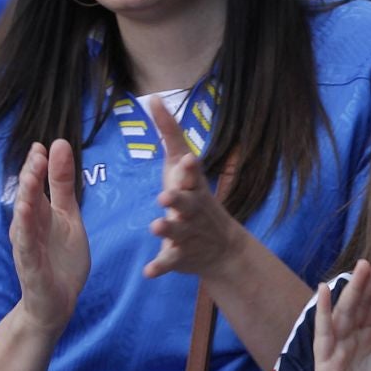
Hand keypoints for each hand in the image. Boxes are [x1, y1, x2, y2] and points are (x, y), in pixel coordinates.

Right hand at [9, 140, 90, 336]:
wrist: (57, 302)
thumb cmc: (60, 257)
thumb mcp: (68, 216)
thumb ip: (63, 185)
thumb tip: (59, 145)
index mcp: (39, 213)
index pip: (36, 185)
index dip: (38, 166)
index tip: (44, 145)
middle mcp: (29, 227)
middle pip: (28, 197)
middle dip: (31, 176)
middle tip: (37, 154)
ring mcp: (27, 247)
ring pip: (24, 219)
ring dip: (26, 198)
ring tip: (30, 177)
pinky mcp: (30, 267)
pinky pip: (26, 247)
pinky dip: (25, 232)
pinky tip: (24, 217)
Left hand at [142, 96, 244, 279]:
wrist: (221, 247)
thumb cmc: (193, 196)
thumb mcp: (183, 166)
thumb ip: (169, 133)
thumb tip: (153, 98)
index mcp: (193, 187)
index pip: (193, 176)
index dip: (190, 170)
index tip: (188, 160)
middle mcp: (193, 209)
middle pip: (187, 203)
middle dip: (178, 199)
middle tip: (165, 197)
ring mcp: (188, 233)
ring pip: (177, 231)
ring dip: (168, 229)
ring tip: (157, 226)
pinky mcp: (180, 255)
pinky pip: (169, 262)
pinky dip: (160, 267)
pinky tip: (148, 272)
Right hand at [313, 257, 370, 370]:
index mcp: (369, 340)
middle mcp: (351, 340)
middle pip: (360, 305)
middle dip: (369, 282)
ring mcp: (337, 350)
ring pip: (344, 314)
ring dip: (351, 290)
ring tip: (360, 267)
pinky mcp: (325, 363)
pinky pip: (323, 335)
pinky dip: (322, 313)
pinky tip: (323, 291)